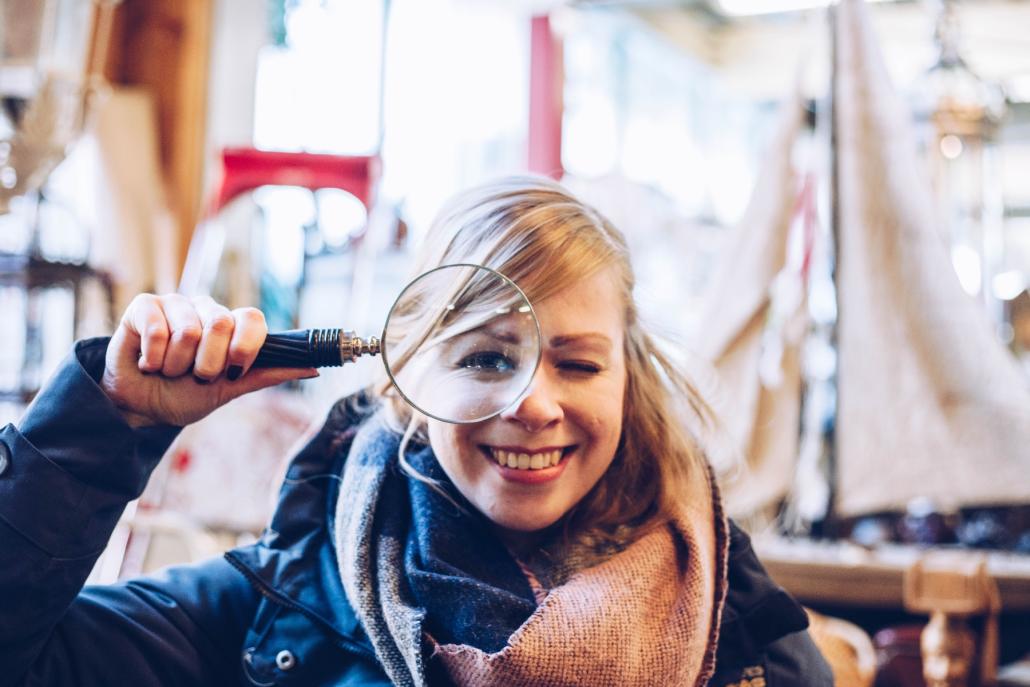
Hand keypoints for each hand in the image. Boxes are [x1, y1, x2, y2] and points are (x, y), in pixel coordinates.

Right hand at [101, 293, 317, 426]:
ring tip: (168, 370)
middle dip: (207, 364)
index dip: (245, 347)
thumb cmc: (185, 395)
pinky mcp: (145, 306)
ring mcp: (176, 304)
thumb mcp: (230, 389)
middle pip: (221, 324)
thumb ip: (268, 374)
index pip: (252, 319)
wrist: (140, 408)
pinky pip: (157, 329)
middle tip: (195, 376)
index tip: (232, 372)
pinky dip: (152, 358)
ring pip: (187, 330)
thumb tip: (315, 366)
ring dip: (176, 365)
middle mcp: (206, 310)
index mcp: (231, 327)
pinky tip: (148, 363)